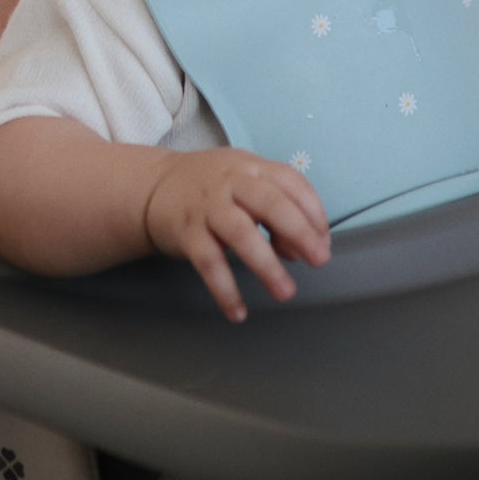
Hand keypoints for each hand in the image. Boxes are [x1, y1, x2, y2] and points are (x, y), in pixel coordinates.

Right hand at [142, 148, 331, 322]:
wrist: (154, 187)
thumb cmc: (213, 187)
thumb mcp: (246, 182)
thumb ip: (276, 209)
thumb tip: (300, 249)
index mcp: (252, 167)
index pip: (290, 182)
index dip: (313, 211)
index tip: (323, 240)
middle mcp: (231, 182)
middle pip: (269, 202)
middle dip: (299, 232)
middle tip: (319, 260)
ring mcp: (207, 207)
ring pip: (240, 233)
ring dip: (266, 265)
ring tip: (285, 292)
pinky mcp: (187, 232)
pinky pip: (208, 263)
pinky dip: (225, 289)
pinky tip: (237, 312)